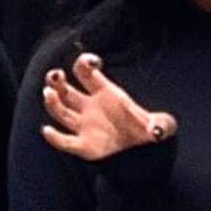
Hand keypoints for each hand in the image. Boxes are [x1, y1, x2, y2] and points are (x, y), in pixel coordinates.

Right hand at [39, 53, 174, 160]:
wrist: (138, 148)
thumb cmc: (143, 127)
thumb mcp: (159, 124)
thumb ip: (162, 125)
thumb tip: (157, 131)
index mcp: (104, 92)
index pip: (87, 72)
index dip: (85, 63)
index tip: (91, 62)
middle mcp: (88, 105)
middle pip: (66, 89)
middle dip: (56, 80)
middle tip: (55, 75)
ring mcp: (83, 124)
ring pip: (61, 110)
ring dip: (52, 102)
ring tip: (49, 94)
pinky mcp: (82, 144)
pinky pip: (65, 140)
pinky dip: (54, 137)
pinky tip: (47, 131)